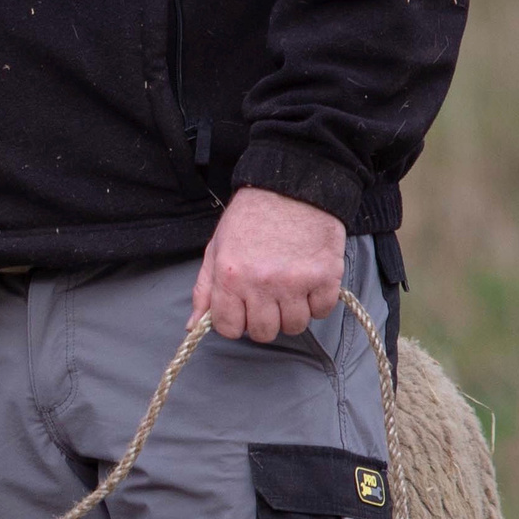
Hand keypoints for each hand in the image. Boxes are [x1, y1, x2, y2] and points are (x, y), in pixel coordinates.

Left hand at [191, 186, 348, 342]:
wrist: (292, 185)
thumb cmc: (251, 216)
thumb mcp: (217, 248)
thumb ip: (204, 290)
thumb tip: (193, 326)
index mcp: (230, 276)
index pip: (229, 329)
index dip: (236, 322)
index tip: (243, 310)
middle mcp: (262, 283)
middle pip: (264, 333)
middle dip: (264, 320)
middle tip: (267, 299)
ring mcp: (296, 281)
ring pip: (294, 326)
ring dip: (291, 314)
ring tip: (289, 290)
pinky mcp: (325, 276)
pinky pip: (321, 311)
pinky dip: (317, 302)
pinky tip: (309, 283)